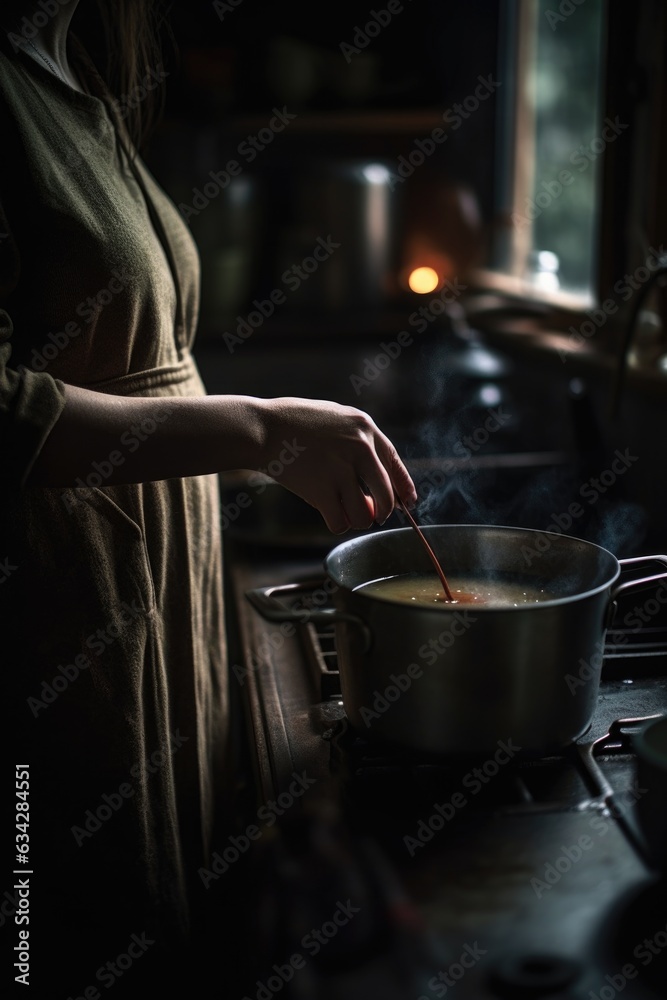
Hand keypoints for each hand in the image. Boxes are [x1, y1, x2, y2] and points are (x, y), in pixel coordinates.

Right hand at [259, 397, 416, 533]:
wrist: (263, 429)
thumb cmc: (294, 423)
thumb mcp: (335, 419)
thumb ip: (357, 445)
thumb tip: (371, 490)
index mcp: (365, 428)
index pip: (395, 463)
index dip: (404, 487)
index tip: (408, 502)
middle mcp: (360, 448)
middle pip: (386, 496)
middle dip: (382, 511)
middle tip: (371, 514)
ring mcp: (342, 470)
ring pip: (364, 515)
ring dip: (357, 519)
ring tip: (344, 511)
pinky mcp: (322, 489)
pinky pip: (340, 522)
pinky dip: (336, 524)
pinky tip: (328, 515)